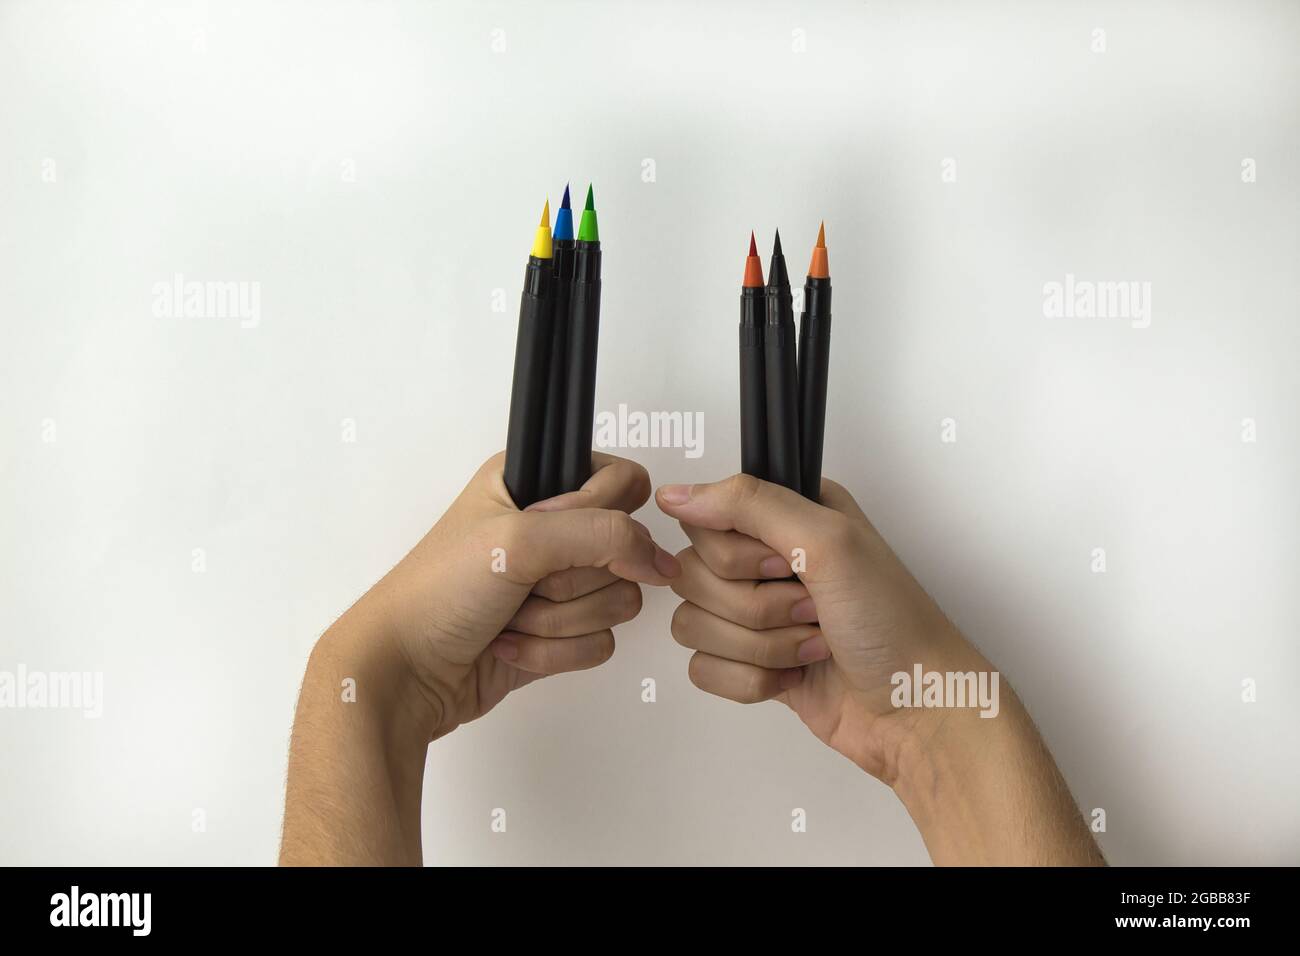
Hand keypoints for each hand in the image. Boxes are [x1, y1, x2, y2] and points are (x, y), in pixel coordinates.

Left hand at [282, 451, 679, 863]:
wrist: (401, 673)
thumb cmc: (436, 594)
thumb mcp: (520, 541)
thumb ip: (602, 533)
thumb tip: (659, 560)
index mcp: (532, 483)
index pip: (621, 483)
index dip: (608, 516)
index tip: (569, 539)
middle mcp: (548, 528)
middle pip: (625, 551)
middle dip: (573, 580)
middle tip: (522, 584)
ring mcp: (553, 583)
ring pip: (618, 601)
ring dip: (560, 620)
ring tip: (510, 617)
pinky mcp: (557, 633)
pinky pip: (600, 642)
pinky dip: (555, 652)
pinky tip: (509, 646)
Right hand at [655, 473, 971, 780]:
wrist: (918, 709)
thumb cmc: (893, 622)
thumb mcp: (828, 541)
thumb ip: (748, 504)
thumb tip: (676, 496)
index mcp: (786, 516)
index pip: (705, 523)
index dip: (738, 556)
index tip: (785, 567)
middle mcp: (766, 558)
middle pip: (693, 576)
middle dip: (755, 606)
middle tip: (811, 609)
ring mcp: (757, 614)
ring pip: (693, 623)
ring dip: (760, 645)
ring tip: (811, 644)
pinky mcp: (751, 662)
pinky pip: (703, 668)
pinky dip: (751, 679)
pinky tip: (795, 675)